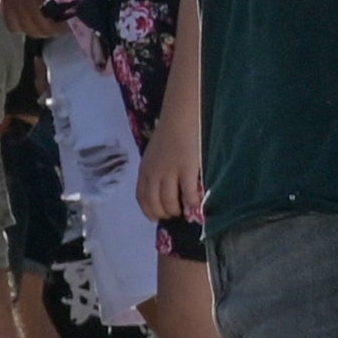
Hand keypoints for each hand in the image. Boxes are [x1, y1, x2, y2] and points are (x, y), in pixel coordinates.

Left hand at [135, 103, 203, 236]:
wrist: (179, 119)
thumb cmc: (168, 136)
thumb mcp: (153, 155)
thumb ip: (153, 172)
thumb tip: (159, 190)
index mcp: (144, 170)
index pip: (142, 198)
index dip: (149, 211)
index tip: (156, 218)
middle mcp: (154, 174)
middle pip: (154, 203)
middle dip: (163, 213)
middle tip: (173, 215)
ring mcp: (169, 172)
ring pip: (169, 201)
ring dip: (176, 210)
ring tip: (183, 211)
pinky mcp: (186, 170)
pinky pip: (188, 194)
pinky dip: (192, 203)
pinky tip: (196, 204)